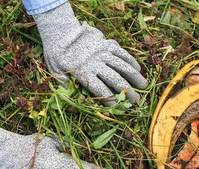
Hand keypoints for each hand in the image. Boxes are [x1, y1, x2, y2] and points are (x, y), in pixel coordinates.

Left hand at [33, 2, 147, 105]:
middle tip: (137, 101)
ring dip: (134, 76)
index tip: (119, 107)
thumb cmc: (56, 54)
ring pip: (122, 66)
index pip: (100, 90)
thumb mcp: (54, 70)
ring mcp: (103, 52)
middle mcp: (96, 62)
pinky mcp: (106, 43)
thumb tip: (70, 91)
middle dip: (128, 92)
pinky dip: (131, 60)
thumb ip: (63, 82)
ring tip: (144, 85)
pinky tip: (137, 68)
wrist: (60, 30)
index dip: (111, 100)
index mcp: (83, 72)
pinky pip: (121, 52)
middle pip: (115, 80)